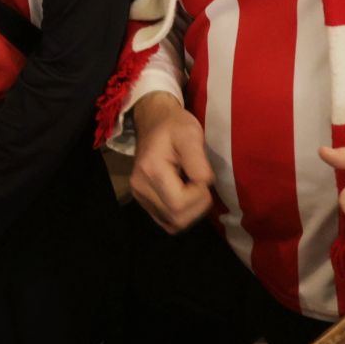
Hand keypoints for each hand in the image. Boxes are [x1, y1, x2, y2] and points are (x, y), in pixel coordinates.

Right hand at [130, 93, 214, 232]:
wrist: (153, 120)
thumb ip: (198, 159)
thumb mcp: (191, 133)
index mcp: (150, 170)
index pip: (179, 203)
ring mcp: (139, 195)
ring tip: (193, 187)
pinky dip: (181, 213)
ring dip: (191, 211)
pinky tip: (185, 195)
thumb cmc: (174, 125)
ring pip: (173, 223)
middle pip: (177, 217)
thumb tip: (205, 184)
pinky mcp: (143, 200)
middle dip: (197, 205)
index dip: (199, 195)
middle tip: (200, 182)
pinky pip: (167, 220)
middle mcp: (140, 186)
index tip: (203, 175)